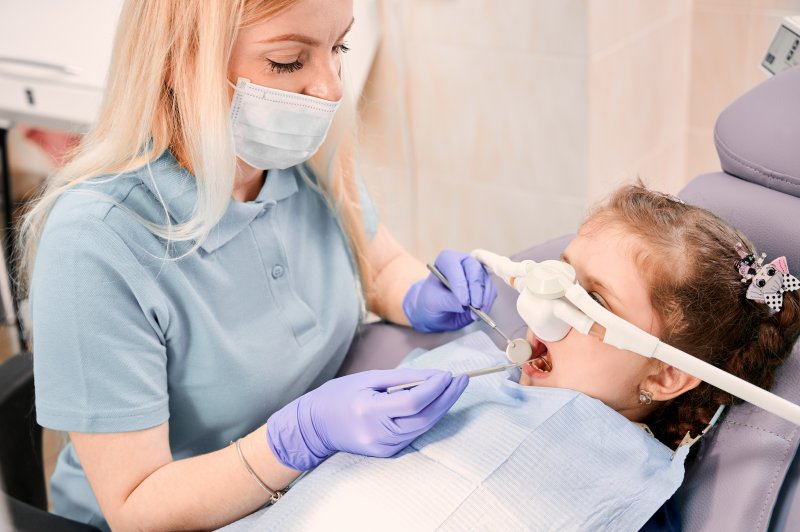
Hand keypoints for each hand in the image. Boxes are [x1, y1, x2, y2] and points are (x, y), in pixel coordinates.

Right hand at [267, 368, 467, 470]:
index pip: (414, 402)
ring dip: (442, 408)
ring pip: (423, 428)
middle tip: (462, 380)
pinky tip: (437, 403)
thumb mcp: (368, 379)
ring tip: (455, 389)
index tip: (448, 374)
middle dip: (447, 398)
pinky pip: (414, 434)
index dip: (435, 388)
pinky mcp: (386, 453)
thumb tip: (434, 377)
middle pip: (424, 418)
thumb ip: (403, 379)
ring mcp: (382, 448)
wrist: (315, 425)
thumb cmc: (340, 395)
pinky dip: (428, 417)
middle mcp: (378, 434)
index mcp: (369, 410)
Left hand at [402, 249, 497, 331]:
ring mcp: (476, 273)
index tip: (463, 300)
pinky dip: (487, 303)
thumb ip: (448, 301)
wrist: (437, 311)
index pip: (454, 265)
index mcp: (447, 259)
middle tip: (474, 305)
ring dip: (483, 299)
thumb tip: (465, 305)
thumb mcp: (433, 302)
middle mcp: (464, 263)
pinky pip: (491, 292)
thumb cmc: (431, 301)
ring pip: (486, 282)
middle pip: (475, 270)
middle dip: (476, 289)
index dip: (459, 282)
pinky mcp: (484, 286)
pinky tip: (480, 313)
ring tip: (476, 313)